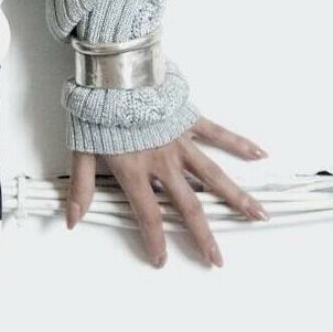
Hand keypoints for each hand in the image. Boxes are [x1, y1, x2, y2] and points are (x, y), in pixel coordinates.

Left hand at [65, 114, 268, 267]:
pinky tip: (260, 154)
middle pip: (188, 205)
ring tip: (257, 215)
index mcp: (135, 170)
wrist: (113, 70)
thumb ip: (81, 186)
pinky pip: (218, 134)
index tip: (162, 261)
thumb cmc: (95, 108)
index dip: (155, 241)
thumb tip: (72, 219)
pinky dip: (239, 143)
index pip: (148, 215)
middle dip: (203, 235)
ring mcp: (180, 141)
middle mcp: (163, 162)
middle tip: (218, 259)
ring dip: (236, 197)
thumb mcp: (81, 148)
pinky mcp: (189, 120)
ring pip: (213, 176)